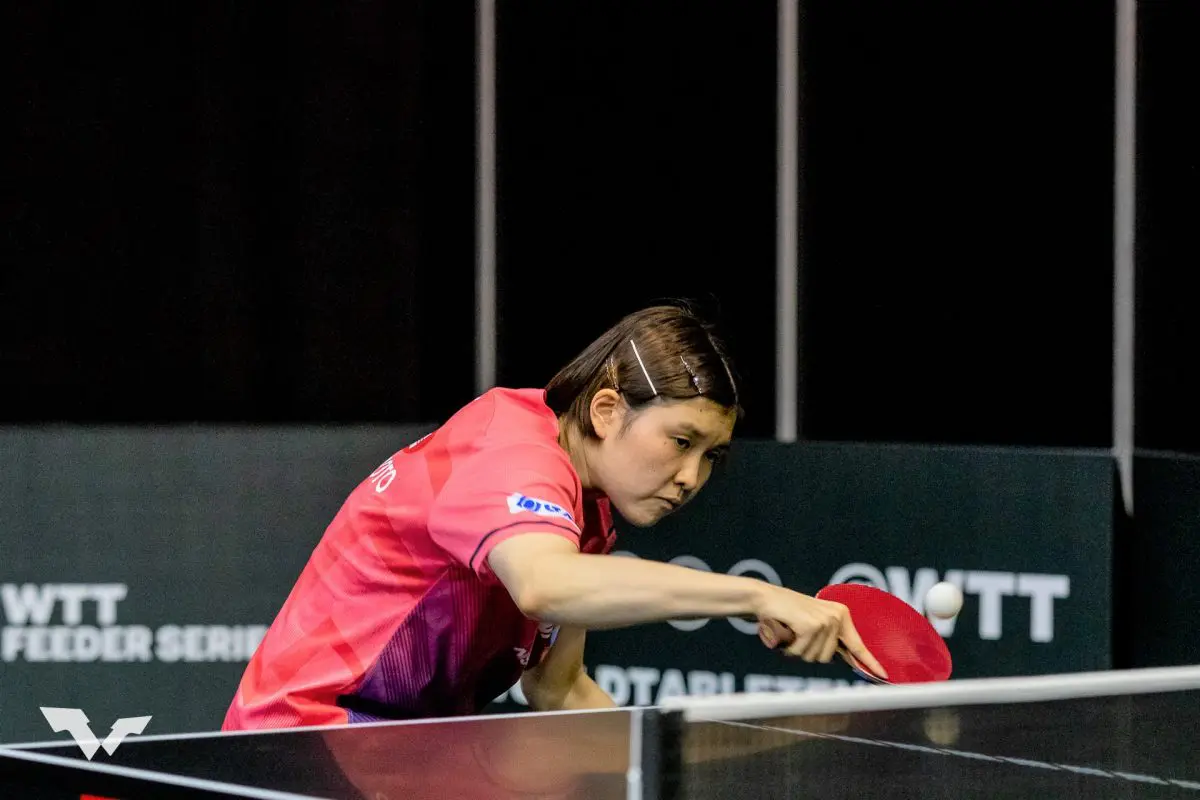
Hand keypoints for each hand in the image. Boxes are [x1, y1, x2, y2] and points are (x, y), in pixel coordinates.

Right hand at [754, 586, 887, 679]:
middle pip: (827, 658)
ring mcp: (825, 621)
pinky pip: (800, 653)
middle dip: (807, 652)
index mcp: (841, 615)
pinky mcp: (811, 626)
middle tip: (796, 635)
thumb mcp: (813, 624)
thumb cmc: (785, 613)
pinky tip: (785, 631)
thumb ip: (831, 640)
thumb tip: (850, 660)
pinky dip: (789, 647)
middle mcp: (837, 617)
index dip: (870, 663)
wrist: (763, 598)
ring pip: (813, 657)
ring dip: (797, 650)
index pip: (858, 645)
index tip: (884, 676)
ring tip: (791, 631)